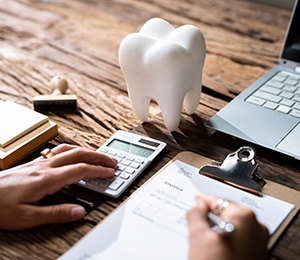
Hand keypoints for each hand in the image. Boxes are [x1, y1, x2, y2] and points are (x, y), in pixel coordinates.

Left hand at [0, 144, 117, 229]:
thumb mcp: (27, 217)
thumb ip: (56, 214)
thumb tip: (80, 211)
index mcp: (47, 179)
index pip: (80, 170)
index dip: (98, 171)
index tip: (111, 173)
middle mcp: (45, 166)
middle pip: (79, 154)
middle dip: (98, 157)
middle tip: (112, 161)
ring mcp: (39, 162)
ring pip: (69, 149)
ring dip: (87, 151)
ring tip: (98, 156)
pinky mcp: (33, 164)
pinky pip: (58, 151)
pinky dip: (73, 150)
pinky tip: (73, 154)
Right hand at [186, 194, 268, 259]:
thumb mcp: (198, 236)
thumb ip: (196, 214)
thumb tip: (198, 205)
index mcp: (245, 218)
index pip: (219, 201)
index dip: (204, 201)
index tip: (196, 200)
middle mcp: (256, 228)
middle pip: (226, 213)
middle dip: (210, 216)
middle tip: (195, 218)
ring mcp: (258, 242)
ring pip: (231, 227)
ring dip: (216, 228)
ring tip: (202, 235)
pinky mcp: (255, 254)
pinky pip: (237, 238)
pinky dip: (224, 238)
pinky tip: (212, 246)